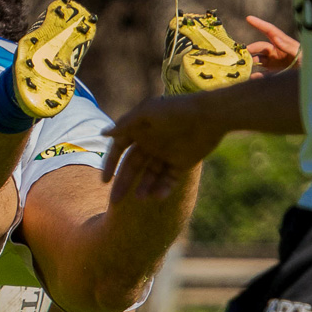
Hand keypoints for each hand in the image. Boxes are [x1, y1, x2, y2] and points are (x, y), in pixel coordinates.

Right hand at [101, 94, 224, 201]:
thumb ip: (124, 125)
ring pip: (150, 176)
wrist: (209, 116)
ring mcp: (166, 154)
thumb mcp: (146, 113)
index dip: (111, 164)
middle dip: (124, 183)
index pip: (120, 148)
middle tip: (115, 201)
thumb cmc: (176, 110)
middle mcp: (151, 142)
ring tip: (140, 199)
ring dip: (144, 187)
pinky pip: (169, 180)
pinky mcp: (181, 163)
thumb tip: (102, 133)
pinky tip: (158, 196)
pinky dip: (163, 189)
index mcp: (140, 129)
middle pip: (133, 166)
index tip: (104, 181)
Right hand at [244, 14, 299, 73]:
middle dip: (250, 48)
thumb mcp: (300, 52)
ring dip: (250, 62)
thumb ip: (288, 46)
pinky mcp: (275, 72)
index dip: (259, 24)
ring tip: (243, 65)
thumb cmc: (308, 60)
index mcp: (282, 42)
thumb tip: (275, 39)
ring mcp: (274, 61)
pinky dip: (257, 75)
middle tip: (242, 54)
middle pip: (259, 47)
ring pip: (258, 59)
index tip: (248, 18)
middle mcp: (276, 50)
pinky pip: (263, 73)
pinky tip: (252, 77)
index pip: (269, 31)